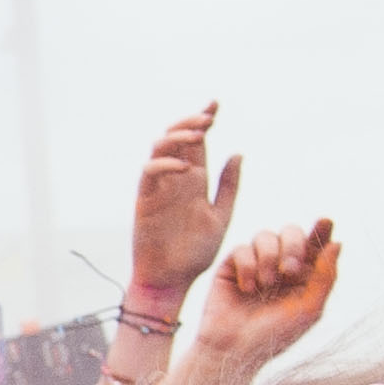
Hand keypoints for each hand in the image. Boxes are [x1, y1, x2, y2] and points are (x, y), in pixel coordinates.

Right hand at [130, 103, 236, 298]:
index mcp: (195, 180)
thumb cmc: (195, 253)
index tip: (216, 105)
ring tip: (199, 134)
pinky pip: (150, 172)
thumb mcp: (221, 215)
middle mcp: (176, 179)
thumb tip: (238, 152)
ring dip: (178, 136)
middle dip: (191, 122)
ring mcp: (159, 187)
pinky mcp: (145, 199)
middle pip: (177, 138)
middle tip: (209, 116)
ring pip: (160, 148)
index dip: (203, 120)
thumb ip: (228, 185)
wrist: (172, 279)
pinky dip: (165, 164)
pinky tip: (184, 167)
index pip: (198, 142)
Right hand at [192, 218, 340, 382]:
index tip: (326, 222)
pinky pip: (242, 248)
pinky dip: (248, 266)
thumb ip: (325, 276)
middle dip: (292, 246)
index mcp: (303, 275)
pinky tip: (246, 288)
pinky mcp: (231, 266)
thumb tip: (336, 243)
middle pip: (291, 231)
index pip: (315, 244)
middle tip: (289, 271)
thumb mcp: (310, 309)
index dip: (321, 229)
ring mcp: (255, 263)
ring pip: (265, 235)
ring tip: (266, 285)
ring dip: (268, 258)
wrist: (234, 348)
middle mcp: (280, 265)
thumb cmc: (275, 335)